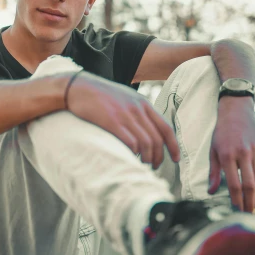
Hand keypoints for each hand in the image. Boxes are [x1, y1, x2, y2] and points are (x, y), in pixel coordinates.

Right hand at [65, 72, 179, 168]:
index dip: (174, 145)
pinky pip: (130, 142)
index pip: (166, 128)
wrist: (78, 88)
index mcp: (143, 103)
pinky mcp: (112, 122)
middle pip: (157, 139)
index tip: (176, 159)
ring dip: (147, 158)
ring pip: (146, 143)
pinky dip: (134, 153)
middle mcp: (137, 109)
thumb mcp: (125, 97)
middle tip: (155, 166)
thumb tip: (146, 129)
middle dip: (159, 156)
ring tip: (143, 165)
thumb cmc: (100, 95)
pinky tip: (130, 158)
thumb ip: (137, 110)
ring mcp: (125, 115)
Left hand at [209, 96, 254, 211]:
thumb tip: (211, 192)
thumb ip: (214, 172)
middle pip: (249, 184)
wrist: (236, 111)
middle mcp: (243, 153)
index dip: (236, 199)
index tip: (236, 210)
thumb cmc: (222, 133)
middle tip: (248, 212)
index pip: (234, 184)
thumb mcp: (213, 151)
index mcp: (227, 155)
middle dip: (249, 201)